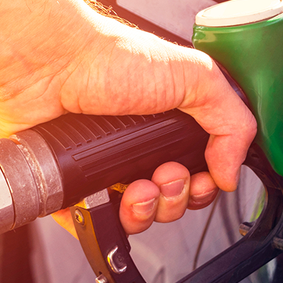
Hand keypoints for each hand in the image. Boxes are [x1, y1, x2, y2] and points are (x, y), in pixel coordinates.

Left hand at [0, 13, 256, 234]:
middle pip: (173, 202)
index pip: (200, 175)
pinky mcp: (72, 187)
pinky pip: (94, 224)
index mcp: (170, 126)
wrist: (51, 64)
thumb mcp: (197, 76)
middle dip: (176, 198)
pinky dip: (104, 222)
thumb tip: (231, 172)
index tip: (201, 176)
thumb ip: (232, 121)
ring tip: (136, 187)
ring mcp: (106, 170)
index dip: (205, 186)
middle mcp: (140, 149)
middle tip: (165, 174)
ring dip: (147, 211)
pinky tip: (106, 199)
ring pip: (138, 218)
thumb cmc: (113, 58)